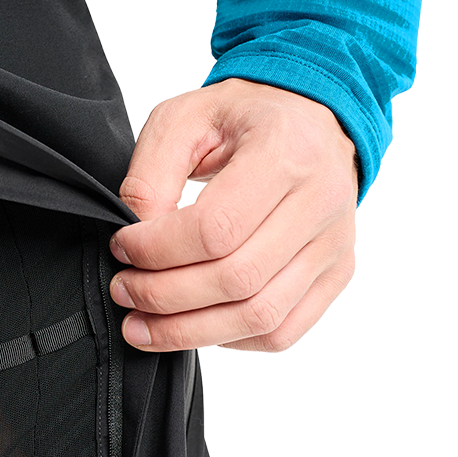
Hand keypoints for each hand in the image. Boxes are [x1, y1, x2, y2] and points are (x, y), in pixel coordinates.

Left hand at [109, 78, 358, 351]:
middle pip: (236, 279)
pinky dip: (230, 338)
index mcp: (285, 152)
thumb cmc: (244, 118)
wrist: (312, 119)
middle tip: (124, 291)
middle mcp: (321, 202)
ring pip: (260, 316)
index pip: (216, 228)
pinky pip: (282, 331)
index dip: (157, 250)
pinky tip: (194, 325)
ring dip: (190, 331)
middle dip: (165, 296)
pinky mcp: (336, 274)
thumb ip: (150, 175)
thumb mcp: (183, 119)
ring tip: (143, 327)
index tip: (121, 248)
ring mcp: (335, 244)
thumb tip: (135, 239)